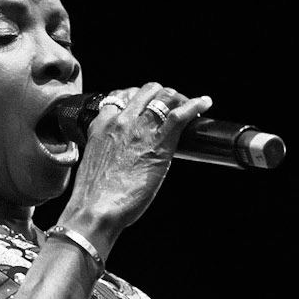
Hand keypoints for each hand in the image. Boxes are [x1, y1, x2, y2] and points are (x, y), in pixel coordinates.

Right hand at [63, 82, 212, 246]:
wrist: (96, 208)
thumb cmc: (94, 194)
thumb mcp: (96, 160)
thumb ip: (109, 148)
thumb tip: (122, 154)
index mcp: (102, 123)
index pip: (122, 95)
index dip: (138, 98)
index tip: (147, 106)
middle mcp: (121, 119)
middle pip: (146, 90)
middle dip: (161, 95)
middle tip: (171, 108)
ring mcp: (140, 129)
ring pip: (164, 96)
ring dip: (178, 99)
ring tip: (187, 107)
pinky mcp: (158, 143)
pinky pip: (180, 115)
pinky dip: (195, 104)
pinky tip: (205, 102)